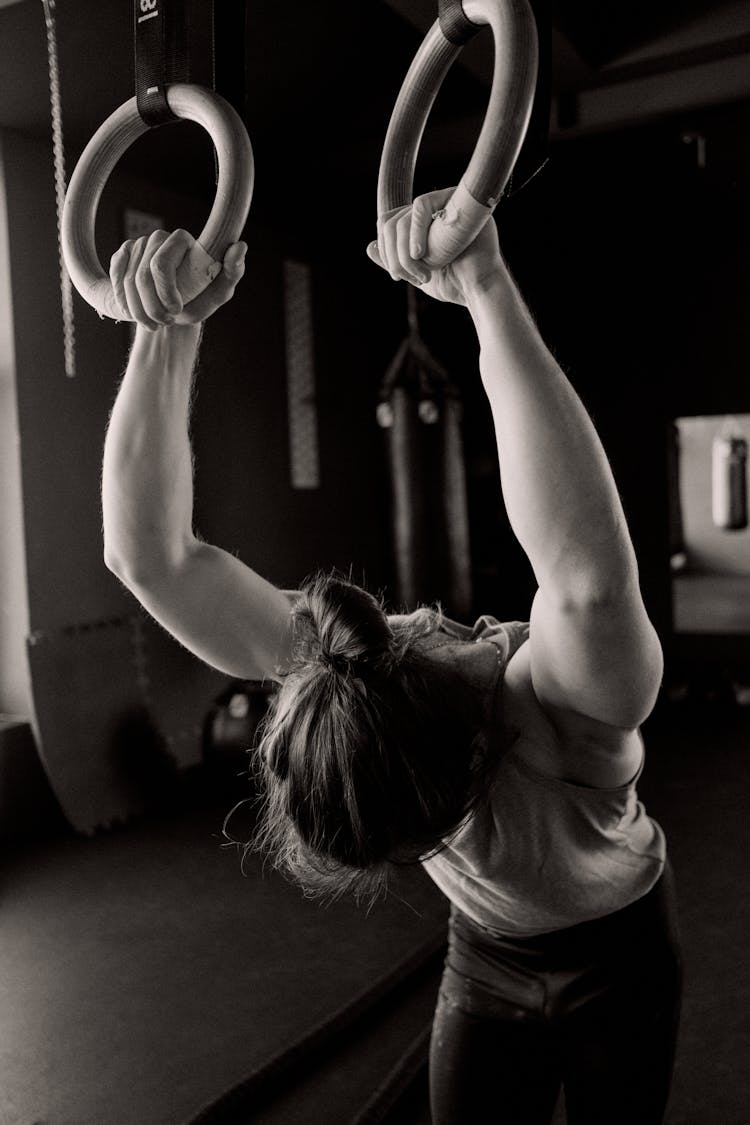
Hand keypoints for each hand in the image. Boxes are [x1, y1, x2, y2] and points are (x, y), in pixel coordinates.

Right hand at [109, 228, 246, 329]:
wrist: (174, 311)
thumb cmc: (200, 299)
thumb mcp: (218, 293)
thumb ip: (232, 272)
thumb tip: (240, 247)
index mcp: (182, 240)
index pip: (160, 265)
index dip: (165, 292)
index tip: (176, 311)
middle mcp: (158, 237)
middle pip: (141, 277)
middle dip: (152, 307)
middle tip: (165, 322)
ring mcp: (138, 244)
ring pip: (127, 282)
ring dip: (138, 310)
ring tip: (154, 322)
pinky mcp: (122, 254)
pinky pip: (115, 278)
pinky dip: (124, 301)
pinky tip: (135, 311)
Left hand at [367, 187, 502, 305]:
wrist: (478, 289)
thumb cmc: (454, 284)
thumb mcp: (416, 273)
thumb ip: (394, 259)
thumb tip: (369, 245)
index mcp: (426, 222)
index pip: (391, 222)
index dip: (387, 247)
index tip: (397, 274)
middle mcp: (435, 208)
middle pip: (392, 220)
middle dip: (393, 254)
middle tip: (407, 278)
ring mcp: (447, 202)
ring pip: (402, 217)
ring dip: (404, 253)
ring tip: (422, 275)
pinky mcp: (457, 199)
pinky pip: (421, 204)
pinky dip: (414, 232)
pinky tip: (421, 254)